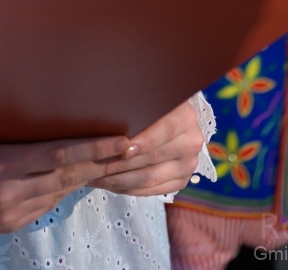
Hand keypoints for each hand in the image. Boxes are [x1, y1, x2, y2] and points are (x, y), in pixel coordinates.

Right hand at [0, 133, 130, 232]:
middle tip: (135, 147)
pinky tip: (77, 173)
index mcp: (0, 166)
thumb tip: (49, 109)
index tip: (124, 140)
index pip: (59, 156)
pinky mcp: (7, 224)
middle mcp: (9, 194)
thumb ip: (10, 128)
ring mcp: (9, 213)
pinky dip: (61, 186)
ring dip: (86, 174)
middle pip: (67, 175)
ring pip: (58, 190)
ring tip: (114, 155)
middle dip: (103, 162)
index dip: (94, 149)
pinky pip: (44, 202)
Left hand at [87, 100, 203, 196]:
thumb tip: (110, 116)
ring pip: (150, 178)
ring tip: (97, 177)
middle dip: (122, 163)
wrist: (170, 116)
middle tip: (95, 165)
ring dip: (121, 180)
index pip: (164, 131)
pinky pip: (152, 191)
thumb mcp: (145, 96)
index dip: (143, 141)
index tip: (122, 148)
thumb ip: (134, 104)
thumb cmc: (150, 102)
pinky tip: (110, 184)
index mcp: (186, 117)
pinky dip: (129, 189)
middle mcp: (192, 142)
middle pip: (154, 157)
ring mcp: (189, 165)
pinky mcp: (182, 181)